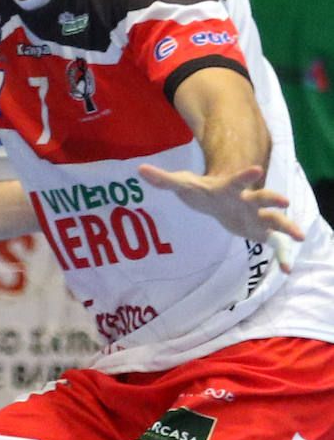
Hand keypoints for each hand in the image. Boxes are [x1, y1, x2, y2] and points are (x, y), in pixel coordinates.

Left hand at [138, 162, 304, 271]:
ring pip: (274, 220)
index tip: (256, 169)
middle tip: (284, 201)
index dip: (245, 176)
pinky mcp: (259, 231)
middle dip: (273, 200)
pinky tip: (287, 270)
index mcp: (229, 189)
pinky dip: (281, 256)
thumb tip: (139, 170)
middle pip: (262, 199)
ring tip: (300, 236)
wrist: (218, 199)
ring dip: (287, 227)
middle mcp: (246, 201)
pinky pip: (274, 244)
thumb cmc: (201, 191)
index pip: (236, 181)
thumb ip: (163, 179)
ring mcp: (255, 216)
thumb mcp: (182, 184)